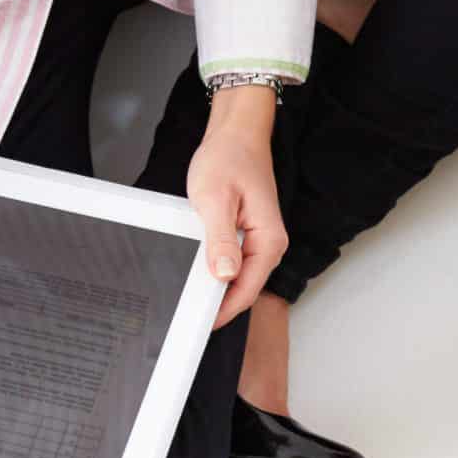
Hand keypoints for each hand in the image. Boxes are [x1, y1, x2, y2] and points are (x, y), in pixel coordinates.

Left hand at [187, 86, 288, 325]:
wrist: (237, 133)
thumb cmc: (228, 158)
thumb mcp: (215, 199)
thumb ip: (220, 240)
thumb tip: (224, 275)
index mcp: (268, 240)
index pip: (247, 290)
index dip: (223, 310)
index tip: (200, 324)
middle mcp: (269, 244)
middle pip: (244, 288)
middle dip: (219, 303)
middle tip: (188, 316)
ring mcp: (260, 239)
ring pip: (239, 277)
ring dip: (216, 287)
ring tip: (190, 297)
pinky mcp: (249, 233)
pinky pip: (234, 261)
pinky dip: (217, 268)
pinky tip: (199, 270)